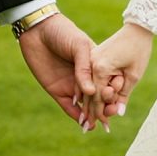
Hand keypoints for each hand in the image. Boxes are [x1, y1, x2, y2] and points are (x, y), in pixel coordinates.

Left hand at [18, 11, 102, 131]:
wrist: (38, 30)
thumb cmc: (63, 32)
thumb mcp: (78, 46)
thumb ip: (84, 68)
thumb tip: (91, 92)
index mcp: (95, 65)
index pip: (106, 82)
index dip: (112, 92)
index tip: (118, 101)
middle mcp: (85, 77)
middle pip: (98, 96)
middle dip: (104, 107)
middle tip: (111, 115)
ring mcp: (72, 85)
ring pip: (85, 104)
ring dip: (92, 115)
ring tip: (99, 124)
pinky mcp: (57, 91)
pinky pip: (69, 106)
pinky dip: (76, 115)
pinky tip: (84, 124)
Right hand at [90, 23, 155, 125]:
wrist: (136, 28)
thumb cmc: (139, 50)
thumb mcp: (134, 75)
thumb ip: (123, 95)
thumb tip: (118, 113)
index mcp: (101, 68)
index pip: (97, 96)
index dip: (99, 113)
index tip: (100, 127)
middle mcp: (92, 64)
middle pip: (89, 93)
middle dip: (89, 111)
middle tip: (87, 128)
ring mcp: (90, 59)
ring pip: (86, 86)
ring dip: (86, 102)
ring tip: (84, 119)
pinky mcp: (91, 57)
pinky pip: (86, 77)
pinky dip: (86, 89)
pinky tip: (81, 100)